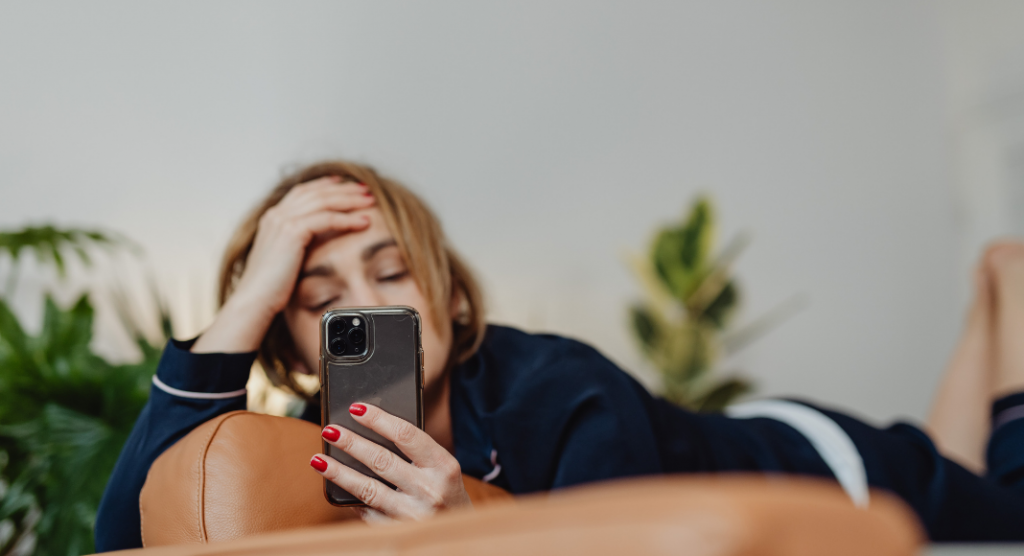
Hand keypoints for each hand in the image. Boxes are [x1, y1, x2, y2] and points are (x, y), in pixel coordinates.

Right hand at [192, 177, 373, 352]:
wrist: (254, 301)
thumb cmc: (270, 289)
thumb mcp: (284, 261)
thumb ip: (297, 246)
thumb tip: (317, 245)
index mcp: (273, 219)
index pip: (302, 192)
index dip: (325, 185)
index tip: (344, 183)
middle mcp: (276, 215)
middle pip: (316, 192)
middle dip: (343, 189)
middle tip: (366, 189)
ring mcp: (282, 221)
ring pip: (324, 201)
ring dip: (349, 199)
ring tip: (370, 201)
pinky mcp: (292, 233)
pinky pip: (327, 219)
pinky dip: (347, 218)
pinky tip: (364, 222)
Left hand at [311, 403, 471, 521]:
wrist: (458, 531)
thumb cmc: (445, 491)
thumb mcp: (442, 468)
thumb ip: (416, 451)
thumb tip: (371, 430)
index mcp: (444, 467)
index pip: (406, 435)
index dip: (378, 419)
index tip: (356, 408)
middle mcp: (430, 491)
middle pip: (382, 460)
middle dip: (351, 443)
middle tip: (330, 430)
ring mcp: (412, 514)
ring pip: (368, 489)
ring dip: (339, 472)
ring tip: (319, 459)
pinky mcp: (397, 530)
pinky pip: (368, 510)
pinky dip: (351, 497)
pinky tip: (336, 486)